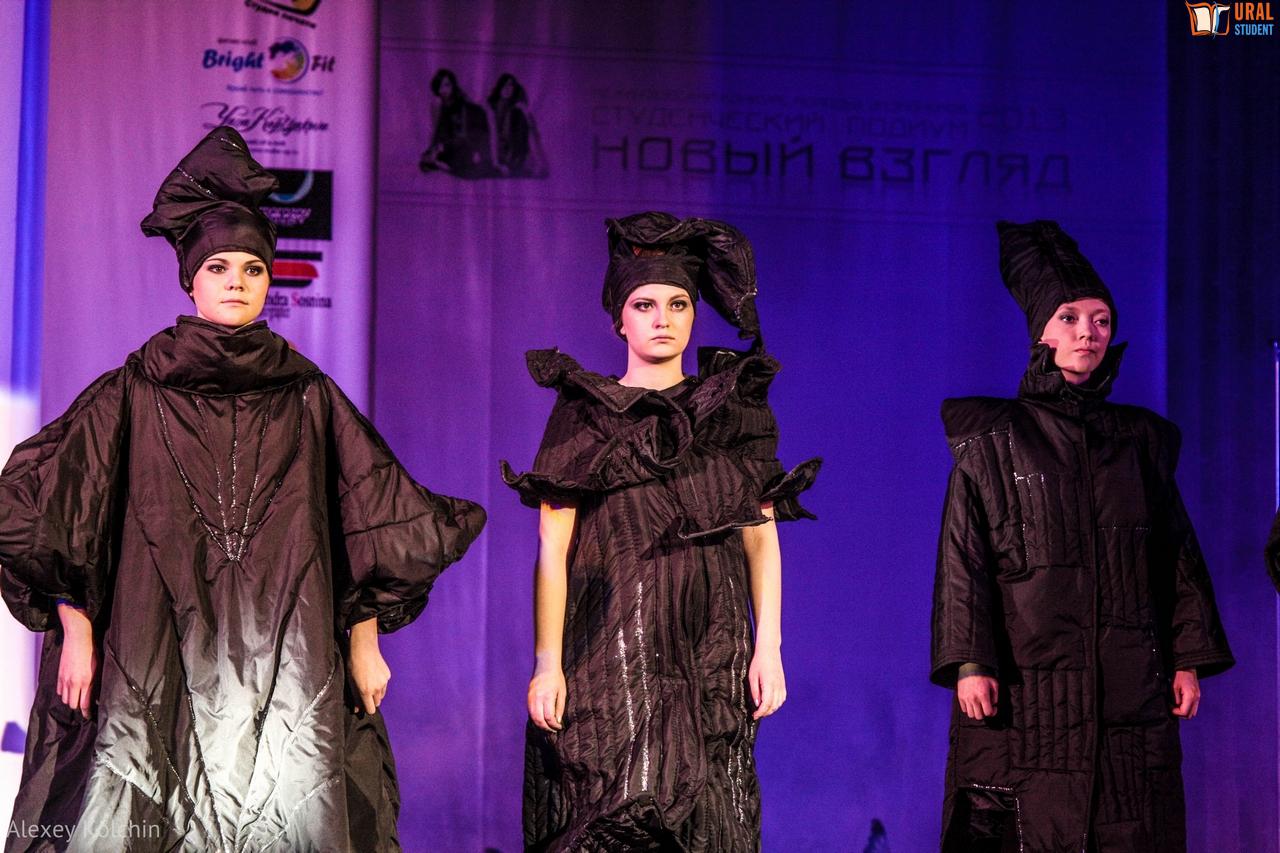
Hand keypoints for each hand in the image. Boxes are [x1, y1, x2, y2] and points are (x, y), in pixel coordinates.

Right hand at [57, 604, 95, 719]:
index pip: (84, 704)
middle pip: (72, 704)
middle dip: (78, 707)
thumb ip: (95, 682)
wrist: (78, 639)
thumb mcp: (98, 668)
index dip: (86, 713)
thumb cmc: (91, 651)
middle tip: (84, 707)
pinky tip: (70, 691)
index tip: (88, 716)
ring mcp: (64, 679)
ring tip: (77, 699)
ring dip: (71, 700)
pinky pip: (60, 690)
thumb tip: (95, 694)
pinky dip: (64, 693)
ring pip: (65, 699)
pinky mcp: (59, 675)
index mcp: (85, 682)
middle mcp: (73, 683)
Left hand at [348, 619, 389, 714]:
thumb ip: (355, 697)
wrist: (364, 649)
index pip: (371, 710)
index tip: (363, 706)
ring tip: (369, 683)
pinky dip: (380, 684)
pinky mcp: (388, 675)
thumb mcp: (351, 683)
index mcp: (366, 691)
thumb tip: (357, 709)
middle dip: (371, 701)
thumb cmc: (354, 664)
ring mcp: (384, 681)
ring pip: (382, 695)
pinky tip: (374, 676)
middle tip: (365, 693)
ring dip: (376, 693)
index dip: (366, 709)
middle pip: (377, 703)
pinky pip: (384, 685)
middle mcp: (377, 688)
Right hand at [528, 661, 565, 731]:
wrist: (545, 665)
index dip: (554, 725)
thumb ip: (560, 707)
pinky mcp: (528, 696)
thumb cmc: (557, 678)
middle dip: (546, 728)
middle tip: (553, 730)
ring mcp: (531, 697)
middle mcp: (537, 698)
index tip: (559, 727)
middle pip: (539, 719)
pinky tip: (541, 719)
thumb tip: (557, 721)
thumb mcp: (562, 692)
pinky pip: (530, 711)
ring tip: (547, 727)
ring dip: (539, 725)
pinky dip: (535, 718)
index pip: (549, 717)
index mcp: (547, 696)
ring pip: (533, 717)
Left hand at [749, 646, 785, 719]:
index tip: (754, 716)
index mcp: (769, 684)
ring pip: (779, 703)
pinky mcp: (783, 683)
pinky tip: (771, 703)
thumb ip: (754, 691)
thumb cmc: (758, 662)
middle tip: (757, 714)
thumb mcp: (752, 676)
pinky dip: (777, 703)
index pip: (766, 704)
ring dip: (772, 709)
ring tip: (763, 710)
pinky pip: (782, 697)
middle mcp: (777, 686)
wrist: (769, 651)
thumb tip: (757, 704)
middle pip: (773, 706)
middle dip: (765, 712)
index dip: (760, 712)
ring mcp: (781, 684)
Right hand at [957, 675, 998, 719]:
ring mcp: (966, 698)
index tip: (993, 707)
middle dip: (984, 713)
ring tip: (978, 706)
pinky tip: (972, 703)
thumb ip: (995, 696)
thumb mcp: (994, 684)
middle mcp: (974, 699)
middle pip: (979, 716)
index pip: (988, 713)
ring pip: (971, 715)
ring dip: (976, 712)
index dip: (993, 712)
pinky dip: (969, 709)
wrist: (970, 668)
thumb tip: (993, 704)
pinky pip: (964, 709)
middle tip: (985, 707)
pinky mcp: (960, 697)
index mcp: (983, 696)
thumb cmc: (984, 676)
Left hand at [1171, 669, 1199, 717]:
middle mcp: (1196, 699)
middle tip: (1173, 709)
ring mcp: (1198, 698)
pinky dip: (1188, 708)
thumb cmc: (1180, 676)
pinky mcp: (1198, 696)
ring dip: (1185, 712)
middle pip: (1190, 715)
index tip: (1171, 709)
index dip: (1177, 713)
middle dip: (1181, 714)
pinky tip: (1181, 703)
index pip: (1185, 712)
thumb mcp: (1174, 687)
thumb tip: (1175, 707)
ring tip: (1177, 706)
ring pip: (1193, 712)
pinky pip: (1194, 707)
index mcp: (1190, 696)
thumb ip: (1175, 698)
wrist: (1187, 668)